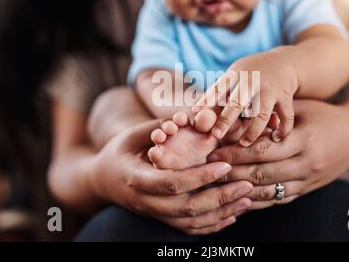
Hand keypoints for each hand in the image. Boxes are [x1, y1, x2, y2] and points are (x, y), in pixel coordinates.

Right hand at [89, 120, 252, 234]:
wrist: (101, 181)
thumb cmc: (118, 153)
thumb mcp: (131, 136)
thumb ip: (156, 128)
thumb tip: (185, 118)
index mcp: (137, 179)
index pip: (172, 183)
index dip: (200, 177)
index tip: (224, 165)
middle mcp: (145, 202)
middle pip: (186, 208)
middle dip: (220, 197)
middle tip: (246, 184)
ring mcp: (154, 214)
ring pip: (191, 223)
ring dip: (222, 213)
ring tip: (247, 199)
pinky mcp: (161, 220)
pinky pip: (189, 229)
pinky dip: (212, 225)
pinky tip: (232, 215)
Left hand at [193, 49, 296, 145]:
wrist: (283, 61)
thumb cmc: (250, 73)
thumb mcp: (234, 74)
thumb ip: (219, 92)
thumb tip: (195, 112)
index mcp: (236, 75)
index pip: (219, 88)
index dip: (207, 100)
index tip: (195, 113)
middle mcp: (252, 82)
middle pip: (237, 102)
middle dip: (226, 119)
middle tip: (217, 135)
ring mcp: (270, 89)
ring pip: (261, 113)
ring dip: (252, 130)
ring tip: (243, 143)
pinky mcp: (285, 97)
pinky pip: (285, 116)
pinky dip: (282, 129)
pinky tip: (275, 138)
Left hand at [208, 100, 348, 209]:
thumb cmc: (323, 114)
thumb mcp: (300, 108)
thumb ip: (272, 116)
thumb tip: (236, 120)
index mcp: (304, 139)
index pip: (263, 150)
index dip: (236, 153)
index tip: (215, 152)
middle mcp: (307, 162)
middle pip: (262, 173)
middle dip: (232, 172)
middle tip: (209, 170)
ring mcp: (309, 179)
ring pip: (269, 190)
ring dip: (241, 189)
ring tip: (218, 185)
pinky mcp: (308, 188)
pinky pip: (279, 198)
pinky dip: (258, 200)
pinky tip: (239, 196)